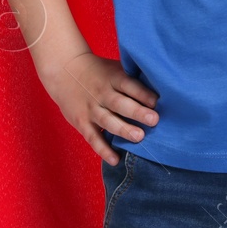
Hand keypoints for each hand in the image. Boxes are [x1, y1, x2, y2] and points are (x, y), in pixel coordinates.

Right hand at [40, 52, 158, 165]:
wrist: (64, 70)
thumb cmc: (99, 71)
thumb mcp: (115, 68)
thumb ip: (133, 79)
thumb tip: (162, 89)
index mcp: (113, 78)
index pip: (129, 85)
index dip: (143, 93)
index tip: (157, 101)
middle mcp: (102, 93)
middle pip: (120, 104)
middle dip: (137, 112)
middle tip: (154, 120)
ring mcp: (91, 109)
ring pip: (108, 121)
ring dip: (123, 130)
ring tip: (139, 137)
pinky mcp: (81, 122)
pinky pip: (93, 138)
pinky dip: (103, 149)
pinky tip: (115, 159)